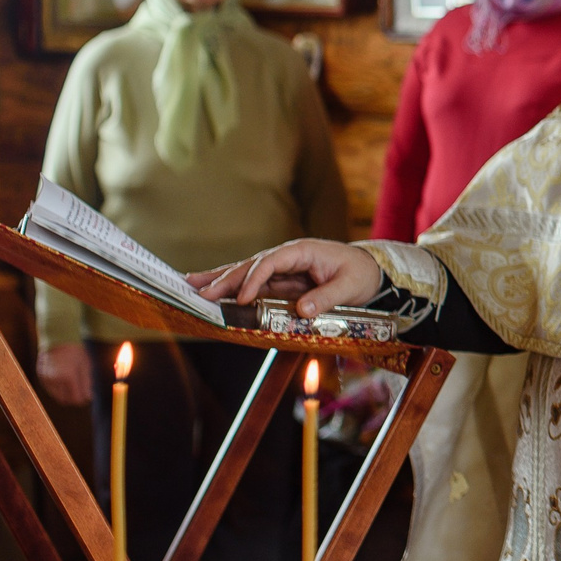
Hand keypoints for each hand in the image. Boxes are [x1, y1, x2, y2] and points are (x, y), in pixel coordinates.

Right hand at [36, 342, 92, 406]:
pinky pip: (50, 389)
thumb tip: (88, 398)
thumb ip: (87, 383)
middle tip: (80, 391)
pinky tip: (63, 380)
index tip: (86, 397)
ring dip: (64, 394)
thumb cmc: (76, 352)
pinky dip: (57, 388)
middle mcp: (55, 379)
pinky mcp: (41, 377)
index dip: (82, 399)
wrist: (58, 340)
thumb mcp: (86, 366)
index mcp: (68, 377)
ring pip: (56, 396)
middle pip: (65, 399)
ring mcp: (46, 378)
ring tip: (72, 384)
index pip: (76, 398)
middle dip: (73, 398)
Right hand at [186, 238, 382, 317]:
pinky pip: (253, 283)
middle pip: (250, 266)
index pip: (270, 262)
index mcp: (302, 251)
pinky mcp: (280, 280)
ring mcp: (282, 267)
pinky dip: (232, 287)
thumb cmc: (360, 274)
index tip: (241, 299)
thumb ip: (327, 297)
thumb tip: (303, 310)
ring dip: (219, 280)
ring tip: (191, 286)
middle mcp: (287, 256)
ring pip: (246, 273)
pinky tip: (211, 289)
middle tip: (199, 293)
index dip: (254, 280)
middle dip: (224, 279)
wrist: (369, 270)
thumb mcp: (350, 286)